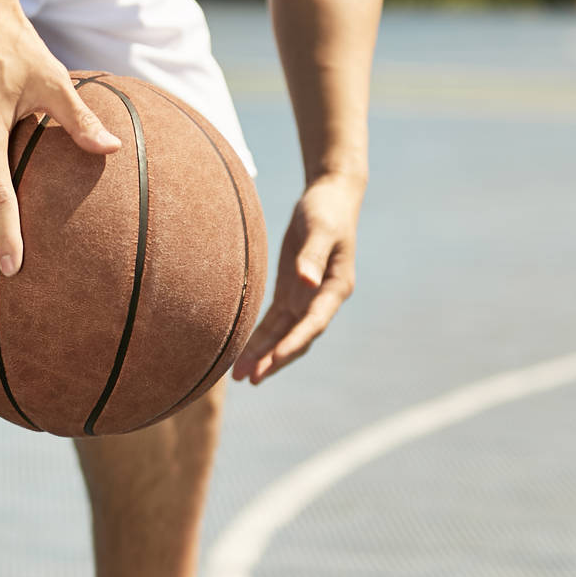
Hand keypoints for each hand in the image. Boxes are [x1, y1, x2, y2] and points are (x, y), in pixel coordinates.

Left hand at [232, 172, 361, 383]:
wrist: (330, 197)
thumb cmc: (326, 210)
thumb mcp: (320, 228)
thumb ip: (313, 255)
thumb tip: (308, 281)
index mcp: (335, 288)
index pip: (314, 323)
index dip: (294, 342)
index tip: (274, 359)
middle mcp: (321, 299)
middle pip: (298, 337)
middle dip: (275, 359)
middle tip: (252, 378)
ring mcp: (306, 298)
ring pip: (283, 335)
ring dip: (264, 355)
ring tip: (240, 377)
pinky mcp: (290, 292)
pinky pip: (274, 322)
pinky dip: (260, 339)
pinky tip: (242, 355)